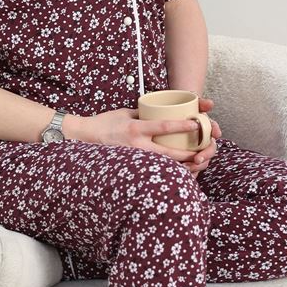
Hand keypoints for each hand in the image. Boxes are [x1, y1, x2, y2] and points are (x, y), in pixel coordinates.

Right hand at [69, 106, 208, 164]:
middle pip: (168, 153)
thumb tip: (166, 112)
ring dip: (182, 167)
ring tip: (197, 164)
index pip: (163, 126)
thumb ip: (145, 114)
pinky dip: (168, 174)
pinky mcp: (132, 168)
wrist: (83, 138)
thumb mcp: (126, 113)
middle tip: (203, 151)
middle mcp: (136, 146)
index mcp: (135, 128)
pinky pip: (154, 172)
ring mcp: (134, 159)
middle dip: (189, 153)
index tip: (196, 122)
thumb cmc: (105, 123)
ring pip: (163, 166)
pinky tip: (180, 174)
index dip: (181, 125)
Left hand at [181, 96, 221, 178]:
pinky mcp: (186, 159)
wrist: (174, 114)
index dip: (215, 136)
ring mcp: (195, 152)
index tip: (213, 139)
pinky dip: (188, 174)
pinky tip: (183, 178)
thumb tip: (211, 104)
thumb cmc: (185, 109)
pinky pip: (190, 170)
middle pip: (208, 153)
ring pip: (200, 164)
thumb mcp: (192, 103)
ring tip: (186, 169)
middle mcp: (203, 142)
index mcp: (206, 131)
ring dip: (196, 168)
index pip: (213, 137)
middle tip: (196, 160)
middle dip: (205, 157)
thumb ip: (201, 102)